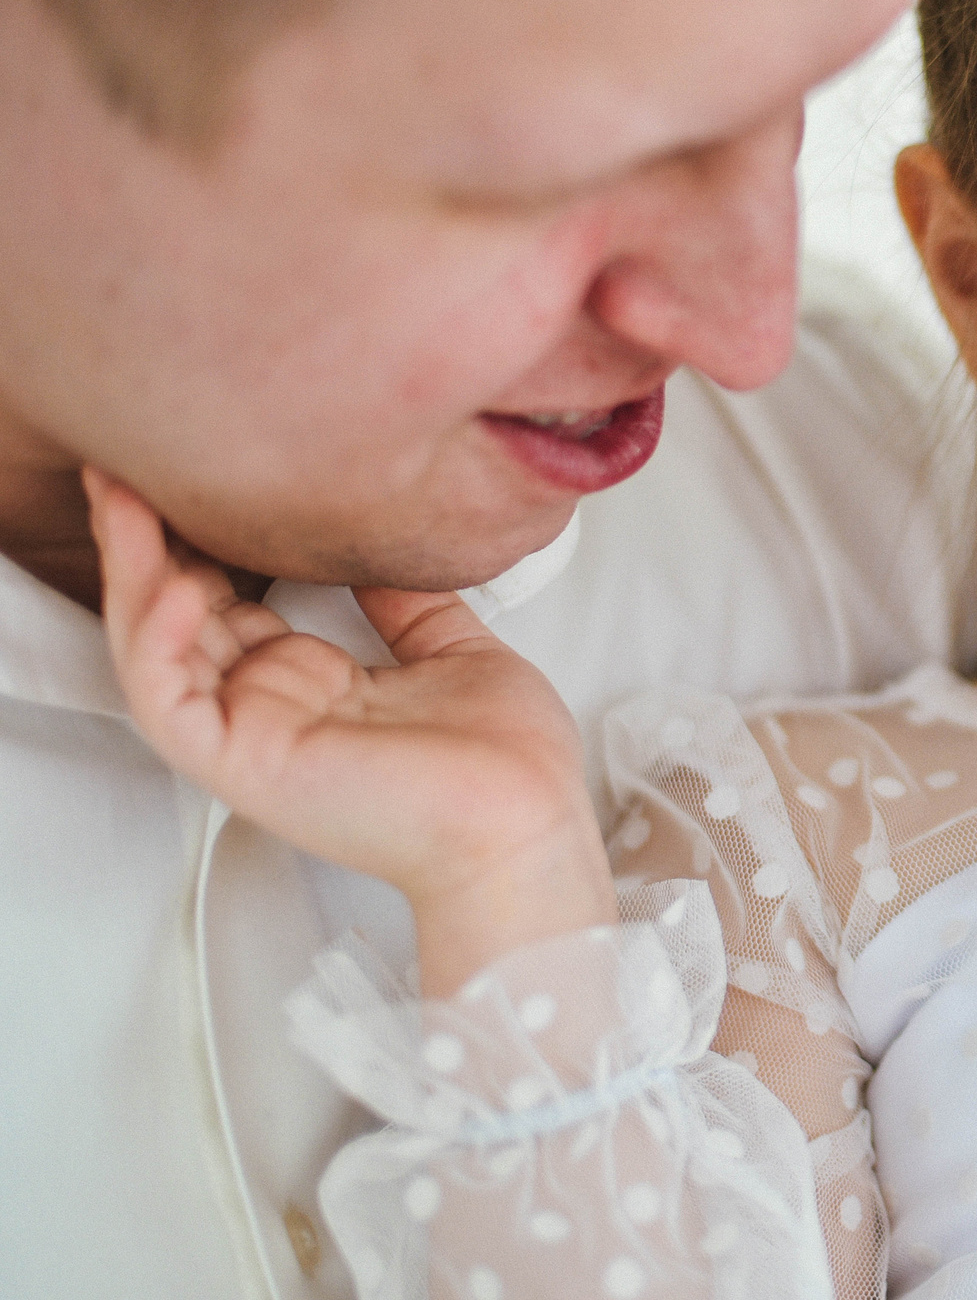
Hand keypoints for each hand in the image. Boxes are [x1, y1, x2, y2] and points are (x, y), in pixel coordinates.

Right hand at [87, 470, 613, 993]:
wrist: (526, 824)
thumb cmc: (508, 765)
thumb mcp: (458, 653)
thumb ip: (409, 605)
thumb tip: (382, 553)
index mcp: (318, 685)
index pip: (234, 608)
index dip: (205, 548)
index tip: (195, 486)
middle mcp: (276, 708)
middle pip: (183, 620)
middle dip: (150, 546)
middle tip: (129, 475)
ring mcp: (255, 735)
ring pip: (160, 651)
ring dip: (135, 575)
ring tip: (126, 503)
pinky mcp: (245, 762)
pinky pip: (172, 701)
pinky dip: (159, 642)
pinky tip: (172, 586)